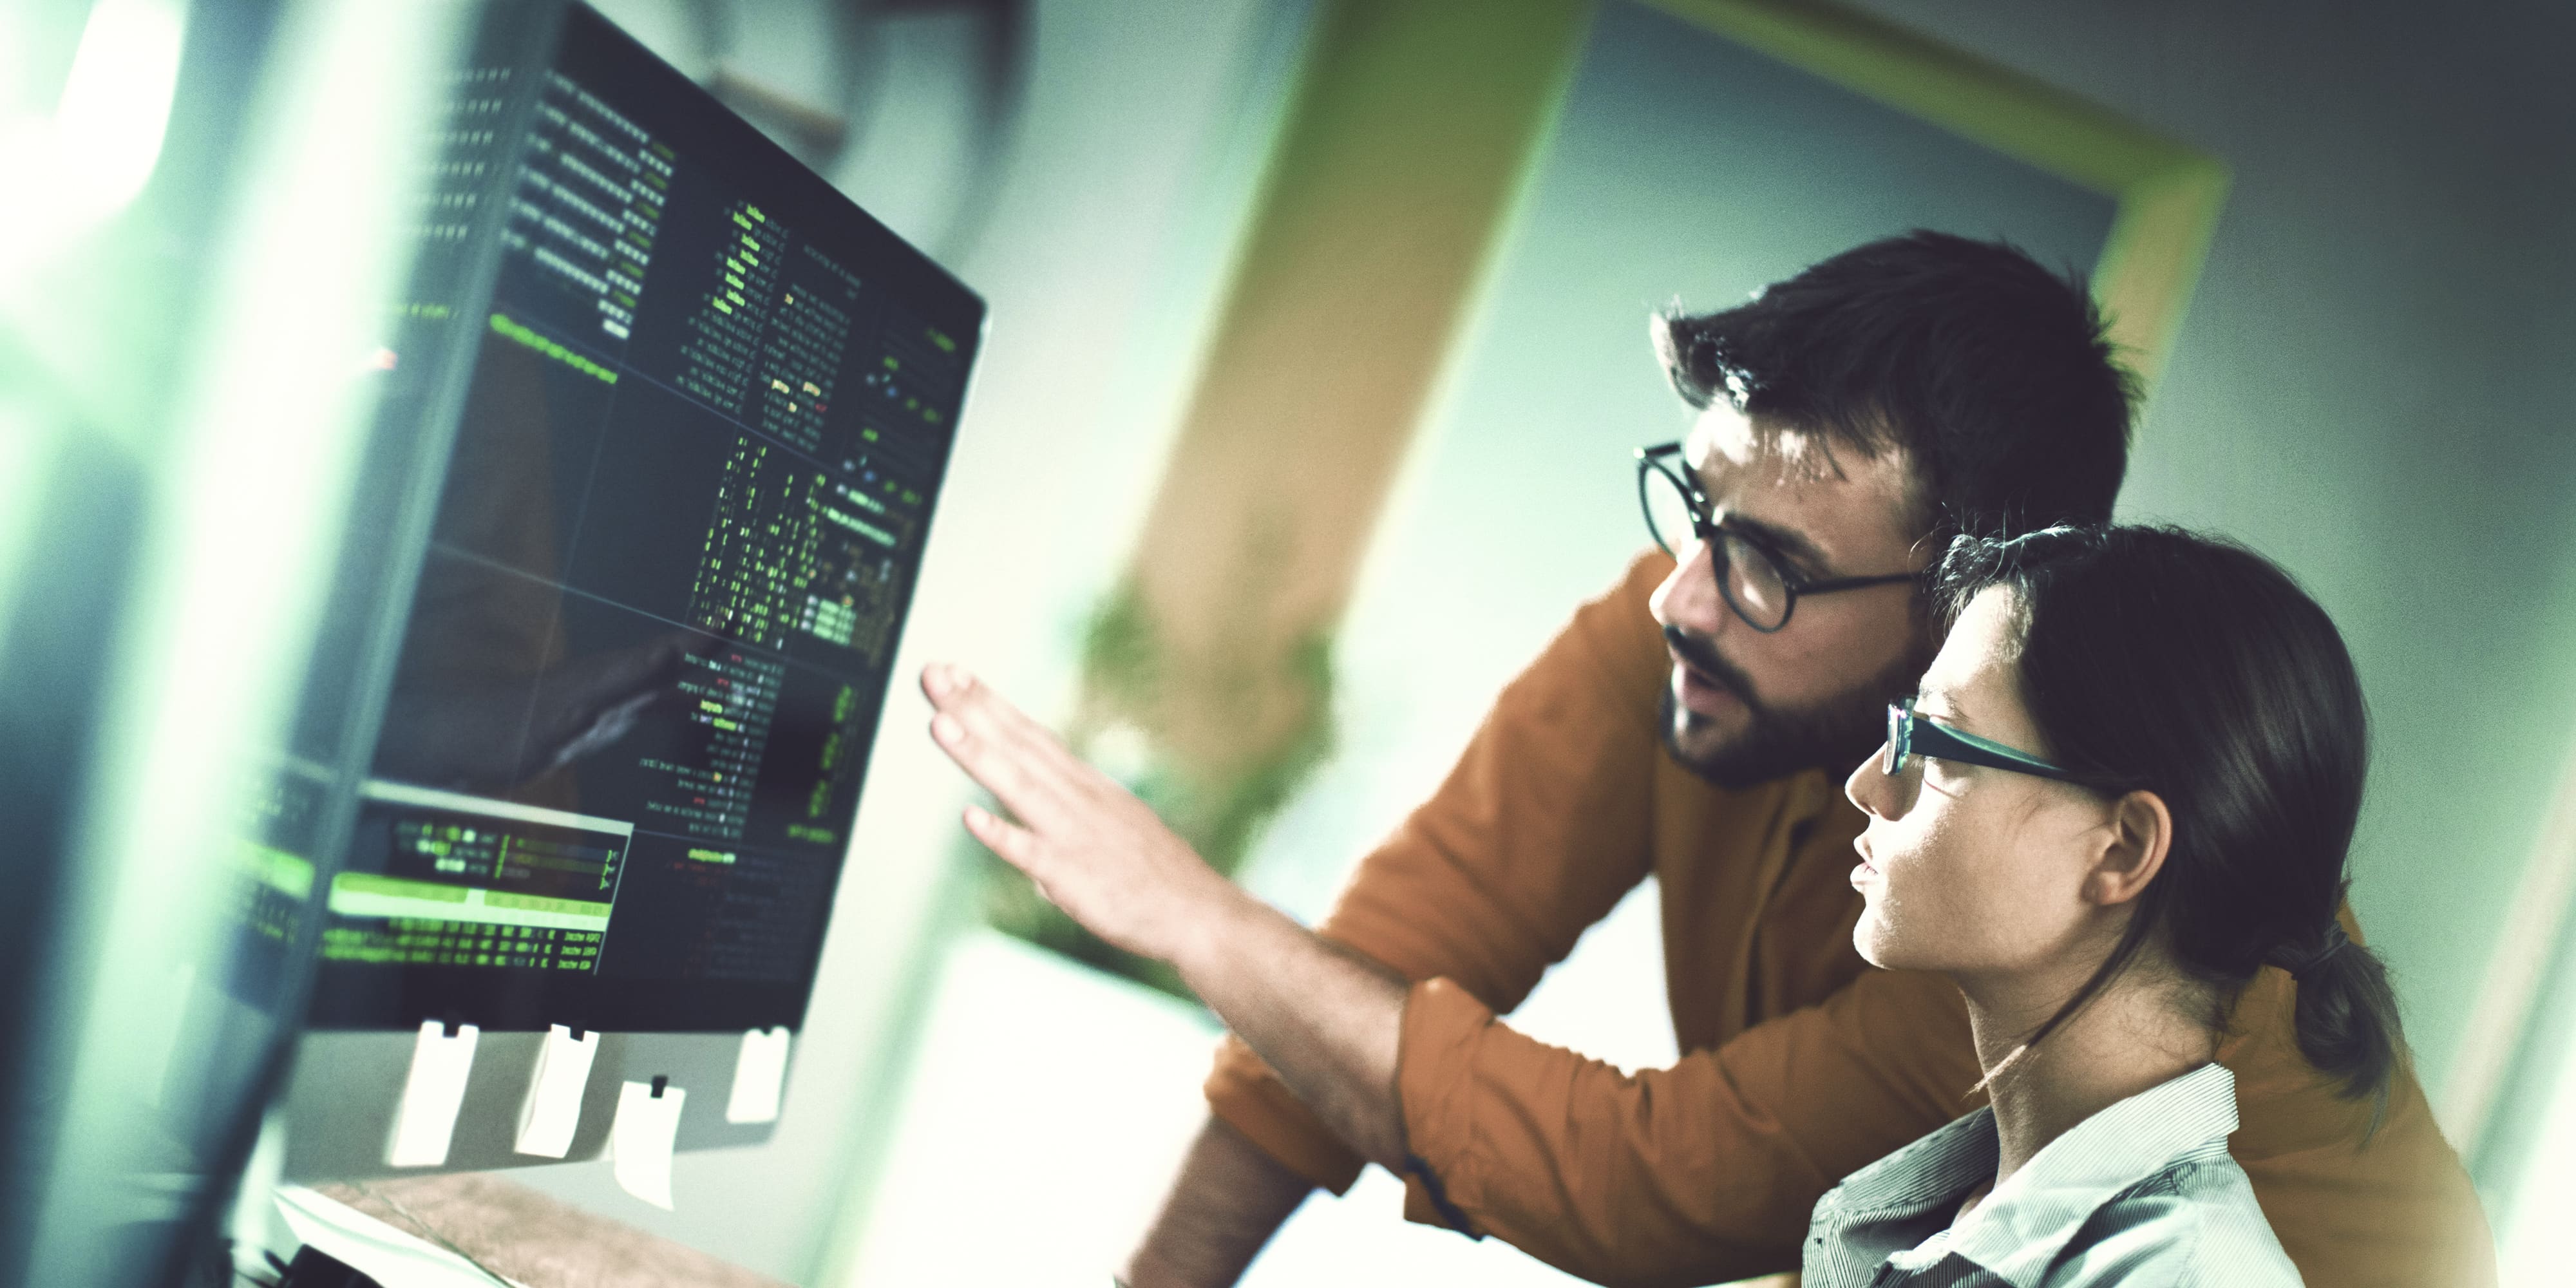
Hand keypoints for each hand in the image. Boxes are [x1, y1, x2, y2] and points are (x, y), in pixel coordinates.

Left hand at [922, 662, 1245, 963]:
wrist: (1198, 914)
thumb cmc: (1155, 876)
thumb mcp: (1114, 824)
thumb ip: (1068, 815)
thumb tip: (1030, 822)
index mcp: (1085, 785)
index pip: (1029, 734)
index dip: (989, 702)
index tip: (955, 672)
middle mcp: (1078, 799)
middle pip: (1017, 746)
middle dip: (973, 708)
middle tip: (933, 673)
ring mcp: (1074, 834)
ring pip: (1019, 787)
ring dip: (979, 754)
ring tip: (941, 723)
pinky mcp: (1073, 875)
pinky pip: (1031, 854)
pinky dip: (1001, 835)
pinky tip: (970, 818)